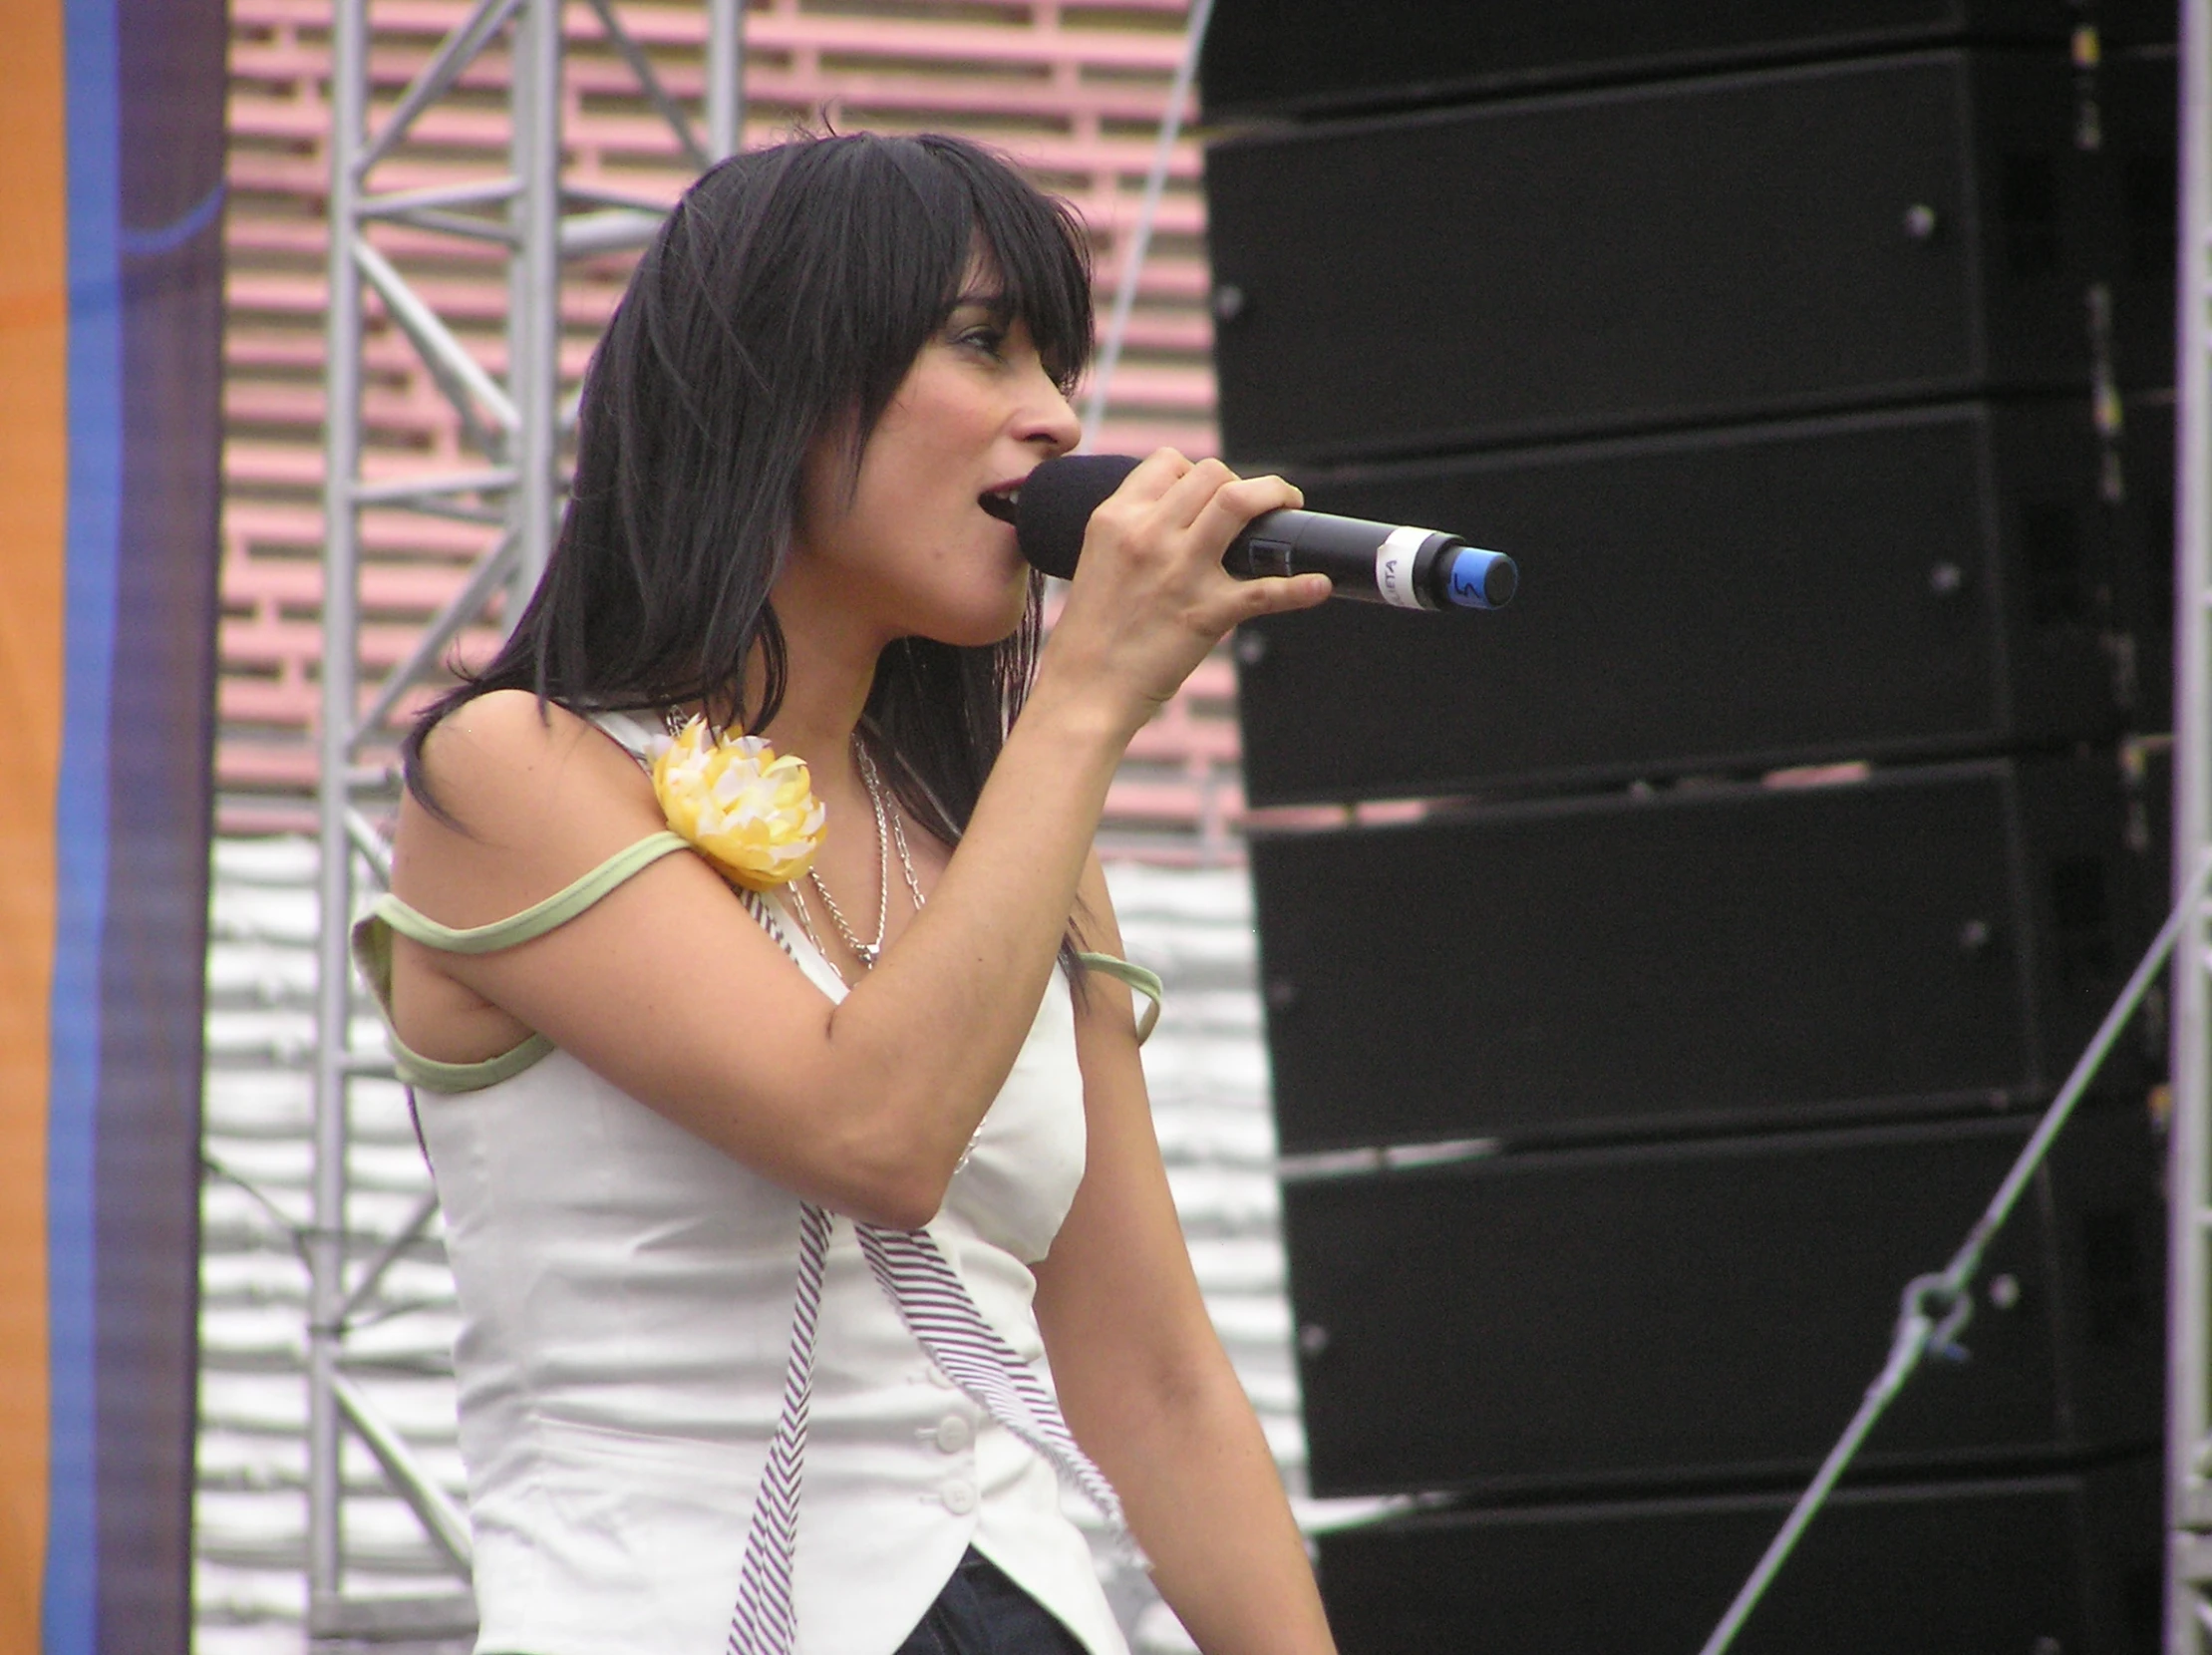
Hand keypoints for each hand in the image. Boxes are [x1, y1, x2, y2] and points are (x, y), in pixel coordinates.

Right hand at [1038, 450, 1331, 729]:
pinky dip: (1299, 588)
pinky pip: (1266, 590)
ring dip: (1275, 496)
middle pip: (1211, 473)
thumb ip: (1135, 533)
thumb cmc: (1091, 636)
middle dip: (1239, 483)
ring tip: (1288, 509)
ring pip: (1239, 502)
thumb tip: (1183, 521)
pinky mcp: (1206, 612)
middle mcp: (1148, 535)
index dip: (1195, 474)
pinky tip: (1317, 586)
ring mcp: (1179, 571)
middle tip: (1251, 509)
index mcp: (1115, 519)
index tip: (1207, 498)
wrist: (1083, 691)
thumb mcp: (1100, 561)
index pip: (1168, 462)